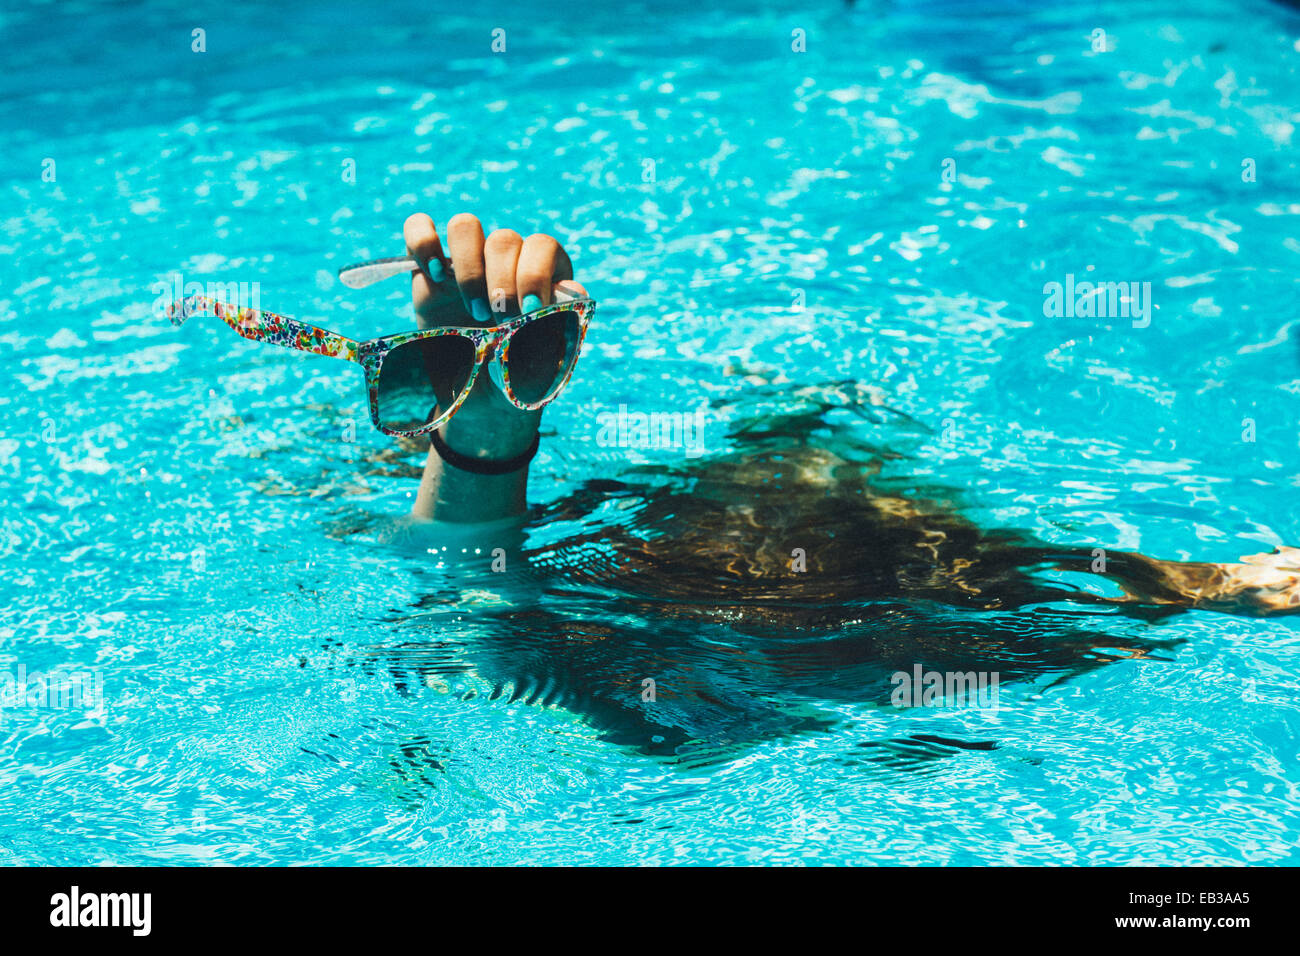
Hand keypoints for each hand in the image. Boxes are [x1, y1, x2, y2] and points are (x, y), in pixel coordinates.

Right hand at [402, 212, 587, 458]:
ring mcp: (467, 263)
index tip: (530, 311)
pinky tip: (433, 274)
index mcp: (543, 275)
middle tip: (499, 320)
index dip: (535, 273)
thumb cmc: (519, 379)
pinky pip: (418, 228)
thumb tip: (571, 290)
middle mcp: (505, 262)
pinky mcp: (428, 270)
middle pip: (504, 239)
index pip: (542, 246)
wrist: (479, 403)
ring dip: (470, 267)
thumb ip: (557, 327)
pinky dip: (422, 241)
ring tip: (473, 308)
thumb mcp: (543, 362)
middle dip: (502, 281)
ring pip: (465, 226)